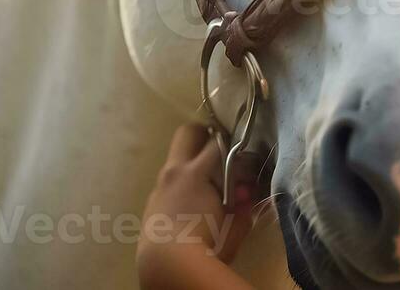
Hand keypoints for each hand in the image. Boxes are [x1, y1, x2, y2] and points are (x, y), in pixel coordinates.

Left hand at [135, 123, 258, 289]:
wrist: (166, 266)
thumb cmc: (206, 244)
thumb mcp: (234, 226)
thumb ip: (244, 207)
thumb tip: (249, 196)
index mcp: (195, 172)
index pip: (217, 141)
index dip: (231, 144)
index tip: (240, 154)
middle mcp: (174, 172)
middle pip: (187, 132)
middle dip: (204, 136)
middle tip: (219, 152)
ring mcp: (158, 187)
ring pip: (176, 159)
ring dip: (192, 165)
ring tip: (207, 188)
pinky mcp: (150, 203)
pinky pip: (169, 183)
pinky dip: (182, 186)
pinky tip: (191, 207)